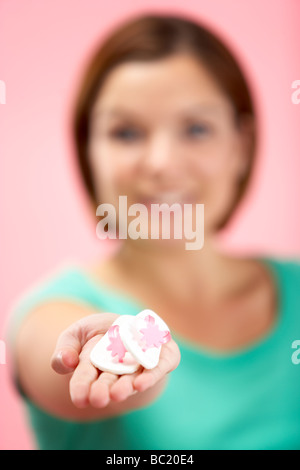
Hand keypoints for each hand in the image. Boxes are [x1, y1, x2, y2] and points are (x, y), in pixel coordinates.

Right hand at [51, 313, 180, 408]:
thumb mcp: (78, 332)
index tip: (79, 398)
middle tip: (99, 399)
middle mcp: (118, 373)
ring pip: (134, 380)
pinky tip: (142, 382)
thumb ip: (66, 346)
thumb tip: (66, 361)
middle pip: (110, 383)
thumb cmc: (103, 331)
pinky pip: (160, 367)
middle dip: (104, 391)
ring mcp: (141, 367)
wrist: (135, 326)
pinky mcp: (162, 359)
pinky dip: (152, 375)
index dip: (81, 388)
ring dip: (126, 387)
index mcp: (94, 368)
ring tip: (119, 394)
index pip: (84, 379)